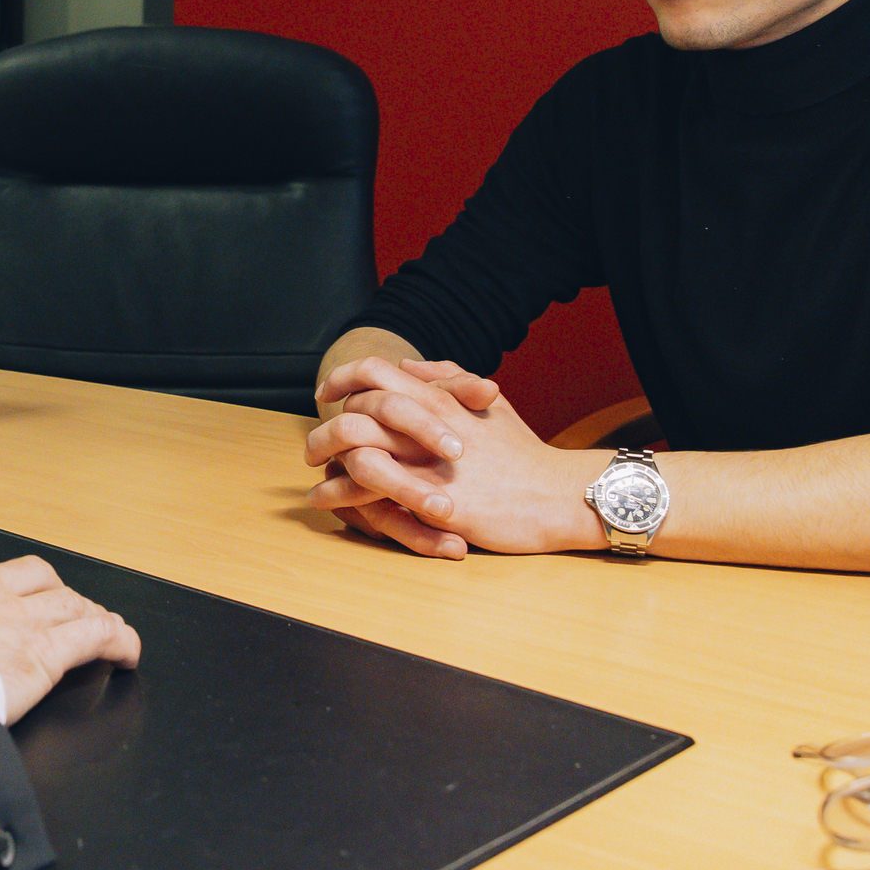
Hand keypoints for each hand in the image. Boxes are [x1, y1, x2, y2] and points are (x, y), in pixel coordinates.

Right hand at [0, 552, 140, 724]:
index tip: (0, 595)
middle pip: (32, 575)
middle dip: (48, 590)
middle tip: (57, 608)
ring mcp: (17, 617)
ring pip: (68, 601)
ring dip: (86, 613)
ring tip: (100, 627)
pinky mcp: (44, 651)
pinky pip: (95, 635)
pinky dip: (117, 640)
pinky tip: (127, 652)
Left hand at [304, 356, 606, 557]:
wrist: (556, 494)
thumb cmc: (523, 453)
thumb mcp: (487, 404)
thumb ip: (447, 379)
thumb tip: (407, 364)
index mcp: (438, 398)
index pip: (373, 372)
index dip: (342, 379)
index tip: (326, 393)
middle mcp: (425, 425)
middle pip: (354, 413)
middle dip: (324, 430)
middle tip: (313, 448)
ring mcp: (424, 463)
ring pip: (354, 454)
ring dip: (326, 468)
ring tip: (315, 483)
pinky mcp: (428, 501)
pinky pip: (370, 496)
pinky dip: (342, 499)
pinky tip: (332, 505)